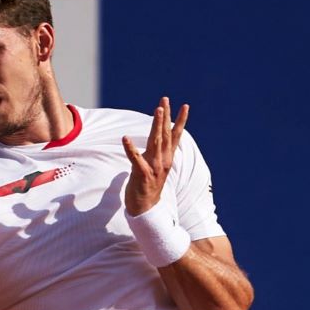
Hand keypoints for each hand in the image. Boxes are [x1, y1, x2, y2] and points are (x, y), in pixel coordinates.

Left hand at [122, 97, 188, 215]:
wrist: (146, 210)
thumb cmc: (147, 187)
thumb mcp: (154, 167)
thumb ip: (155, 154)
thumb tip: (154, 142)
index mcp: (166, 158)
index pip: (175, 136)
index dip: (180, 121)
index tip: (184, 106)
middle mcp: (163, 161)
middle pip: (165, 134)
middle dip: (165, 116)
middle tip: (164, 100)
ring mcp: (154, 167)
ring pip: (156, 142)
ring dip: (156, 125)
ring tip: (157, 110)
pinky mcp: (142, 175)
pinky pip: (135, 159)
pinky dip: (130, 148)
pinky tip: (125, 138)